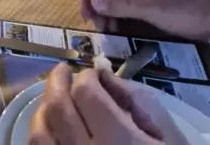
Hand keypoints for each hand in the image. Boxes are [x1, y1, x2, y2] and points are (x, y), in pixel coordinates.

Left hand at [29, 63, 189, 144]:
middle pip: (58, 108)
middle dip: (57, 81)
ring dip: (43, 109)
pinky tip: (50, 129)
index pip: (87, 93)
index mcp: (119, 140)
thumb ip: (137, 100)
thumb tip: (103, 75)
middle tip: (63, 70)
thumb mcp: (169, 135)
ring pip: (40, 134)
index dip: (87, 76)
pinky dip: (40, 137)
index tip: (94, 75)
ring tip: (54, 99)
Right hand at [80, 0, 209, 38]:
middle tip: (98, 27)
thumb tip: (93, 0)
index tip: (85, 17)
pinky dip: (116, 15)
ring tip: (109, 30)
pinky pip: (122, 3)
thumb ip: (121, 3)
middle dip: (95, 4)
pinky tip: (119, 28)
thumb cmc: (181, 9)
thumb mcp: (150, 7)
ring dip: (105, 11)